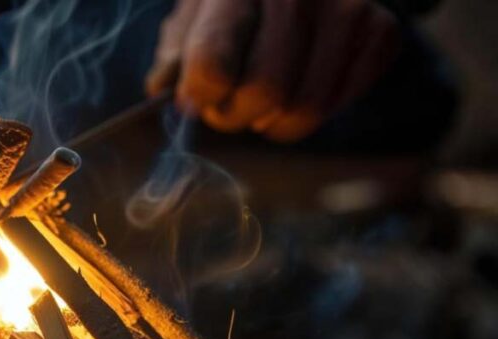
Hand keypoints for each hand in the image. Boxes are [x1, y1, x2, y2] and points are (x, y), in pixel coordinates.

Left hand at [147, 0, 400, 141]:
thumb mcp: (190, 16)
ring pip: (304, 108)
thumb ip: (174, 57)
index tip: (197, 95)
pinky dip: (309, 111)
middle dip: (235, 114)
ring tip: (259, 101)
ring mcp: (348, 8)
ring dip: (271, 121)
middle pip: (264, 92)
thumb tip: (164, 93)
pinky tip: (296, 85)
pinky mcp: (380, 32)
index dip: (200, 95)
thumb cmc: (232, 1)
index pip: (213, 65)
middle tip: (228, 104)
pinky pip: (337, 104)